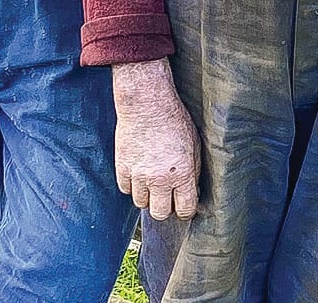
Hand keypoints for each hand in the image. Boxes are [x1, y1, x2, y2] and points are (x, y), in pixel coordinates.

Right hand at [112, 59, 199, 219]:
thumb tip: (192, 192)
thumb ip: (193, 172)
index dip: (187, 210)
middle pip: (160, 213)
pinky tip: (139, 173)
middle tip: (167, 195)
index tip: (185, 206)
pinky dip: (132, 185)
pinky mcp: (122, 168)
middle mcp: (159, 179)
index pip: (185, 209)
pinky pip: (126, 190)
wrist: (147, 104)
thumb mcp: (194, 145)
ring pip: (141, 203)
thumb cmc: (175, 121)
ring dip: (148, 196)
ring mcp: (138, 175)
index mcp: (182, 174)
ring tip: (152, 181)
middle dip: (166, 207)